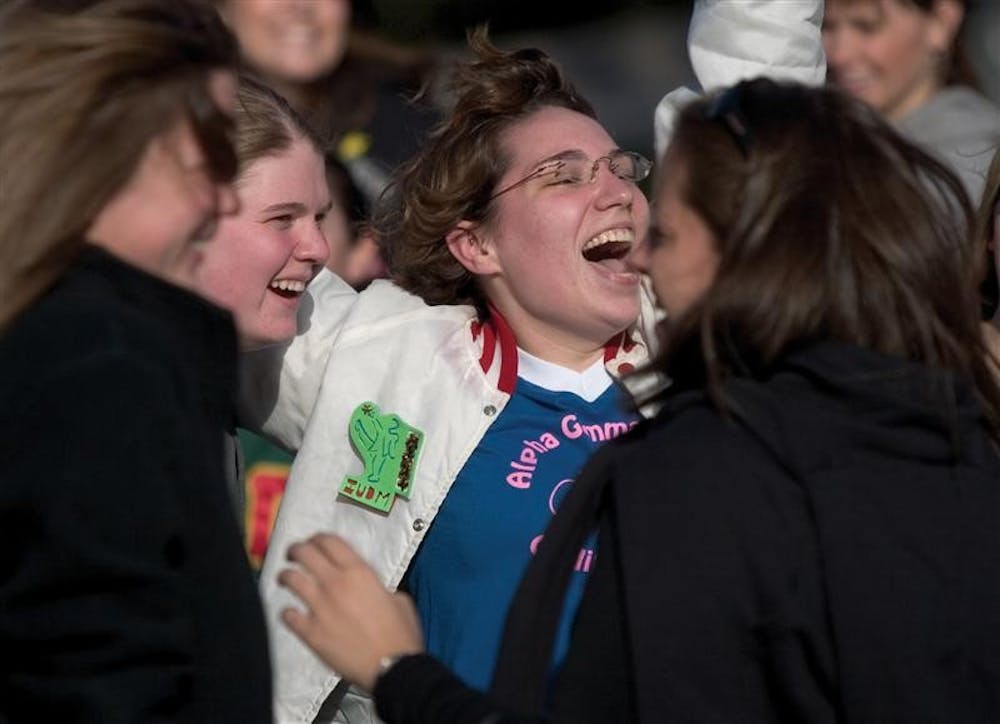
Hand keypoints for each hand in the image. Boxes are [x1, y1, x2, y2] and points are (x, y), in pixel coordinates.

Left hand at [278, 534, 423, 691]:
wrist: (393, 666)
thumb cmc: (401, 634)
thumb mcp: (398, 598)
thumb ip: (378, 587)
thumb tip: (369, 589)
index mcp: (359, 572)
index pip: (329, 541)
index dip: (318, 538)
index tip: (314, 542)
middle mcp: (336, 584)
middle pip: (305, 553)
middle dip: (296, 550)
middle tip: (294, 554)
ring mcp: (320, 607)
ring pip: (291, 579)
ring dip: (285, 576)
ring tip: (285, 578)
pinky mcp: (311, 632)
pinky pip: (288, 615)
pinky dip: (287, 612)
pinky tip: (291, 613)